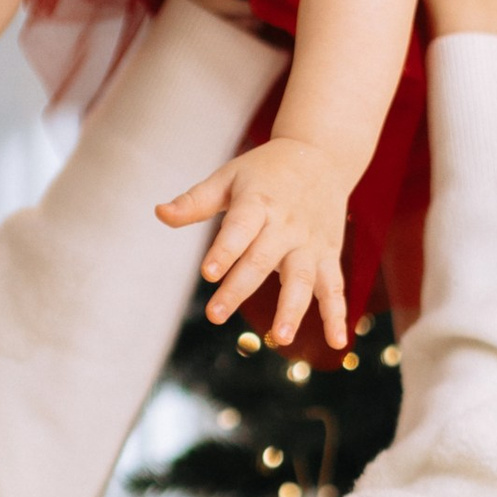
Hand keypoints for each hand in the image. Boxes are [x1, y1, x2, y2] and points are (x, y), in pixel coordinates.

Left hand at [157, 133, 352, 348]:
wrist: (321, 155)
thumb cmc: (265, 171)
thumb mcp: (229, 177)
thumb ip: (196, 201)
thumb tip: (159, 213)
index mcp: (258, 203)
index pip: (240, 229)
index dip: (224, 250)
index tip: (207, 273)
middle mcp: (286, 225)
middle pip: (262, 260)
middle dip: (238, 288)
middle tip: (214, 316)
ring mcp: (310, 243)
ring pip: (302, 279)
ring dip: (293, 309)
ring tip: (282, 338)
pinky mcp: (329, 255)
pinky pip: (334, 288)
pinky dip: (337, 315)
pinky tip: (336, 342)